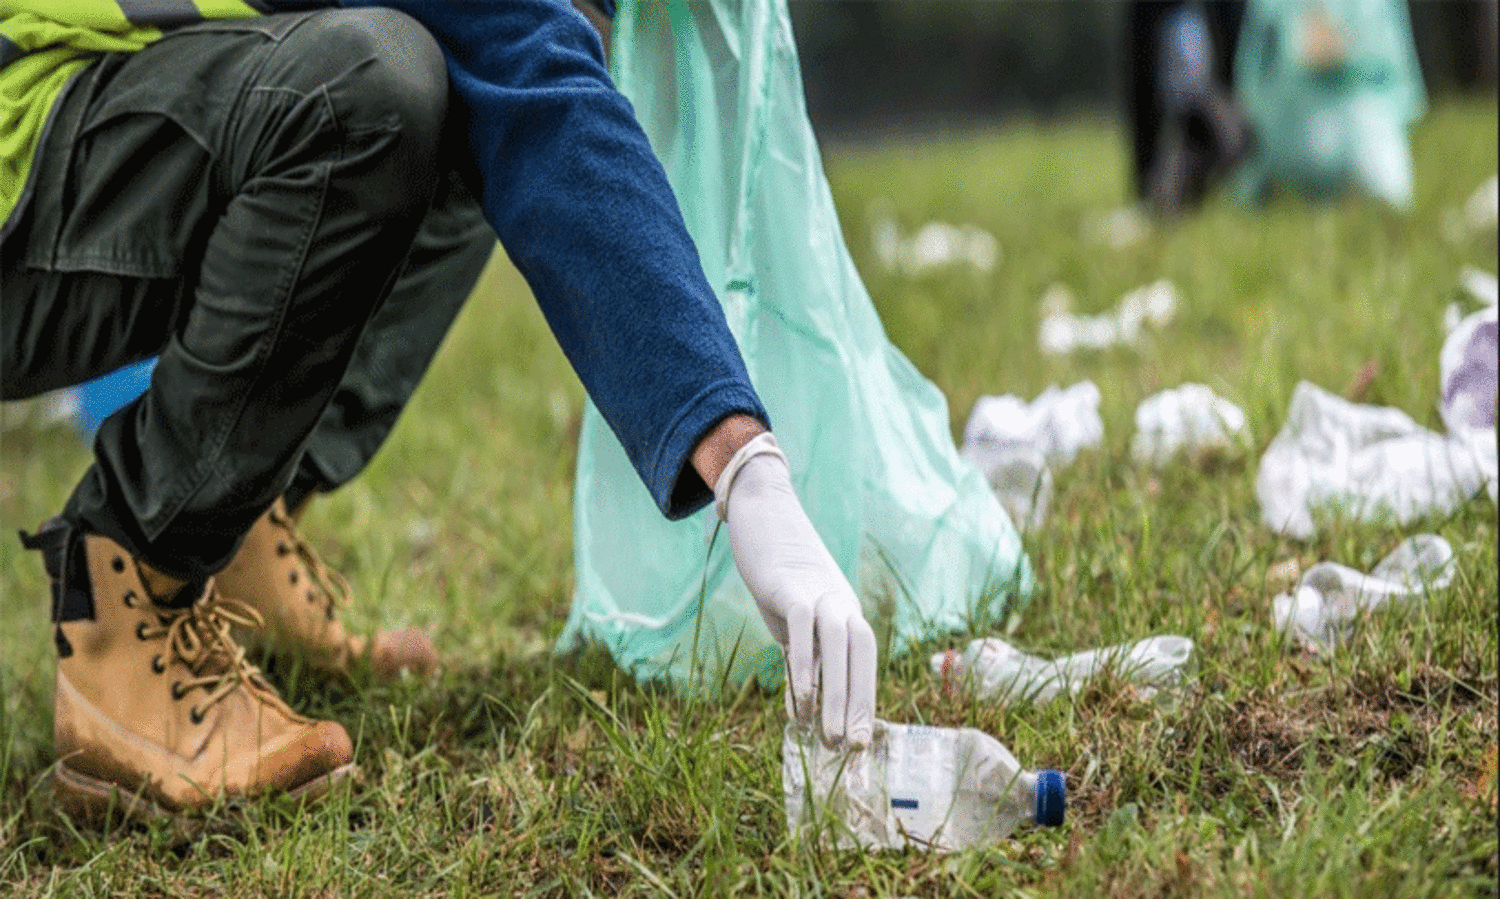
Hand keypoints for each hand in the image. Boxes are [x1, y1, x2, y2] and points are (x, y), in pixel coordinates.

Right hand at [714, 432, 876, 748]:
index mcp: (846, 612)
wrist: (762, 513)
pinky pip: (804, 629)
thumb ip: (801, 659)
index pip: (865, 662)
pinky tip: (799, 699)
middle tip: (849, 751)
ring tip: (827, 737)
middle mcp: (841, 602)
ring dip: (836, 694)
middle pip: (861, 656)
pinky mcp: (791, 586)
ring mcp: (818, 593)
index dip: (864, 701)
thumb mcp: (792, 621)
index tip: (859, 744)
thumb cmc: (778, 575)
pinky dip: (806, 664)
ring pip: (839, 646)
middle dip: (856, 705)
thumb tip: (800, 712)